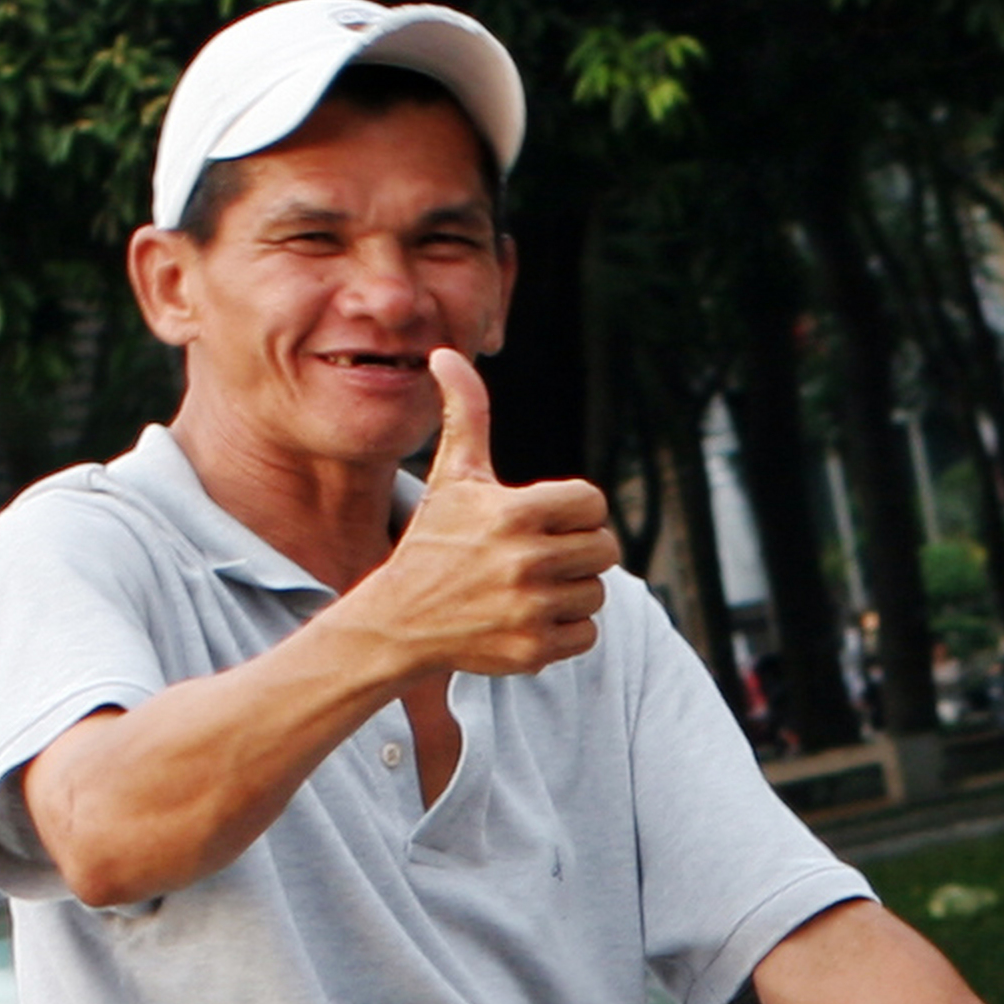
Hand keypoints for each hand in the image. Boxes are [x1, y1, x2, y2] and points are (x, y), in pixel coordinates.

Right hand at [355, 347, 620, 682]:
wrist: (400, 618)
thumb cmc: (434, 540)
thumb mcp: (454, 477)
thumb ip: (466, 414)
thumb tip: (447, 354)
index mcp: (514, 512)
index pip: (591, 503)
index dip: (573, 510)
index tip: (544, 519)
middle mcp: (526, 560)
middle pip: (604, 548)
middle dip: (577, 550)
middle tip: (540, 555)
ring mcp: (531, 608)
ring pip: (596, 591)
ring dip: (571, 590)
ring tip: (528, 587)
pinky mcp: (534, 649)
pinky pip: (587, 633)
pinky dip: (565, 629)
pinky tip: (527, 617)